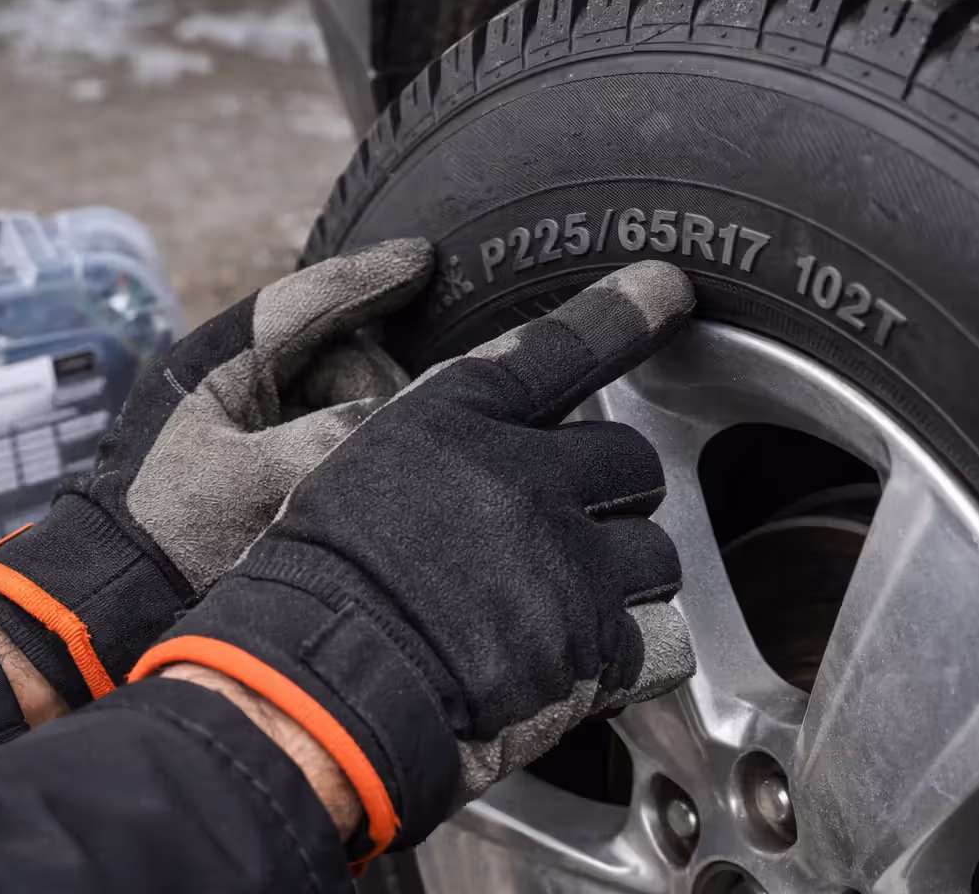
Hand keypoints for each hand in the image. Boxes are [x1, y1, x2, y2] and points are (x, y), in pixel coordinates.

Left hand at [0, 239, 434, 711]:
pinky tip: (344, 483)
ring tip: (349, 478)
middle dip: (368, 388)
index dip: (370, 278)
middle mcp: (230, 377)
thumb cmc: (169, 533)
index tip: (426, 260)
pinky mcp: (245, 456)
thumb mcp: (260, 482)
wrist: (108, 598)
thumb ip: (336, 437)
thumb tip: (393, 418)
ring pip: (329, 394)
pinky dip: (336, 448)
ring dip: (353, 425)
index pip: (305, 301)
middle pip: (330, 352)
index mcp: (219, 361)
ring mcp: (238, 417)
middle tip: (390, 434)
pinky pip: (313, 429)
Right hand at [131, 261, 697, 860]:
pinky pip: (665, 638)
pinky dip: (634, 656)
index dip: (624, 313)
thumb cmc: (313, 587)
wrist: (311, 690)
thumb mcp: (350, 470)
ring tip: (557, 614)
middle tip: (558, 540)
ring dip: (622, 581)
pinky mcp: (595, 648)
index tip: (668, 288)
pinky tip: (580, 666)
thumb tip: (508, 448)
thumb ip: (443, 448)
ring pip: (656, 553)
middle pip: (631, 460)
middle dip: (610, 498)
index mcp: (455, 421)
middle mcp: (523, 478)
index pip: (561, 346)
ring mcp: (567, 563)